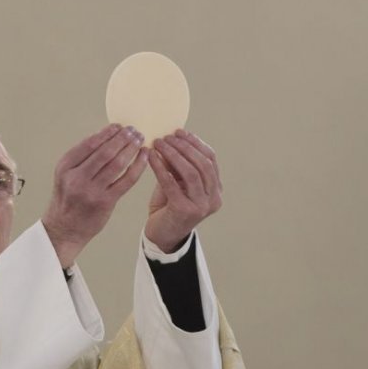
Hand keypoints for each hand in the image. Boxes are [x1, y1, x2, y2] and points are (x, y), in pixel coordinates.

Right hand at [42, 125, 147, 267]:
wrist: (64, 229)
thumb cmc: (68, 199)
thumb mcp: (66, 176)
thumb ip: (82, 159)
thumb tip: (107, 137)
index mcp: (65, 167)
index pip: (89, 144)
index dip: (106, 133)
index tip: (118, 126)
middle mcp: (77, 178)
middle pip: (105, 152)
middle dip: (122, 138)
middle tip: (133, 130)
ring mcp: (92, 191)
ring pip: (117, 163)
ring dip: (131, 149)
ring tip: (139, 140)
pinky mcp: (105, 202)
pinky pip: (126, 180)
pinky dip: (137, 166)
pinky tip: (144, 157)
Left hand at [144, 130, 221, 251]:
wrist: (161, 236)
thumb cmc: (169, 207)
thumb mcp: (177, 183)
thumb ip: (178, 165)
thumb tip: (170, 138)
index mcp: (215, 190)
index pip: (210, 159)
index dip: (195, 143)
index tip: (179, 132)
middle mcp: (213, 199)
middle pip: (203, 164)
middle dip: (184, 147)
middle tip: (167, 136)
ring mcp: (201, 206)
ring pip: (191, 172)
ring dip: (173, 154)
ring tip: (158, 143)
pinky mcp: (184, 211)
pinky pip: (172, 183)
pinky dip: (161, 168)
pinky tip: (151, 157)